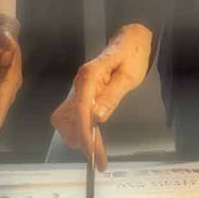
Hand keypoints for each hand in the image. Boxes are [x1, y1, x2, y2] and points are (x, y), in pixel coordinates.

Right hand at [50, 24, 152, 171]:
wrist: (131, 38)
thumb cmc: (132, 55)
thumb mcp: (128, 76)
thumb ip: (112, 96)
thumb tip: (97, 118)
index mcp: (89, 77)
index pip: (81, 111)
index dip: (85, 134)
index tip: (92, 152)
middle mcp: (79, 84)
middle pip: (67, 118)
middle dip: (80, 140)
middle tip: (97, 158)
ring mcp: (79, 89)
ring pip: (66, 119)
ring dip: (78, 137)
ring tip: (96, 151)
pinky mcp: (82, 94)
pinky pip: (74, 115)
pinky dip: (80, 130)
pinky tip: (92, 139)